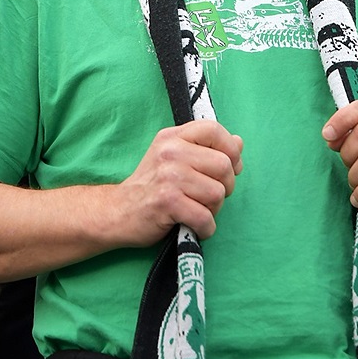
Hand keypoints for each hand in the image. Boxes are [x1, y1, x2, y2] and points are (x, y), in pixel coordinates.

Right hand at [119, 120, 242, 243]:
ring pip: (218, 193)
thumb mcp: (174, 158)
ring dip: (213, 210)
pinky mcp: (168, 202)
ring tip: (197, 209)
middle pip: (223, 165)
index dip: (230, 149)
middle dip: (225, 186)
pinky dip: (205, 228)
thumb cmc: (151, 186)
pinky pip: (205, 218)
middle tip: (209, 196)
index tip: (231, 166)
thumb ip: (205, 148)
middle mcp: (171, 152)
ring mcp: (169, 177)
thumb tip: (239, 143)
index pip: (214, 130)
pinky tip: (194, 226)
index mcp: (173, 137)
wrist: (118, 211)